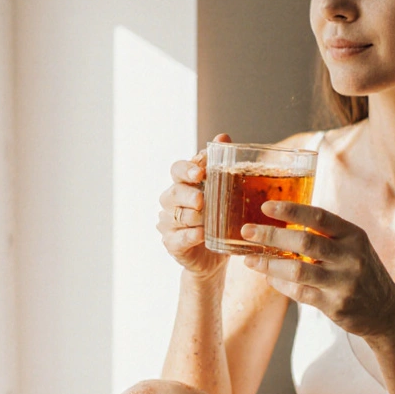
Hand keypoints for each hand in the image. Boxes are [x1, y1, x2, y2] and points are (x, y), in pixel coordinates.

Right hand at [158, 134, 230, 278]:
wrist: (215, 256)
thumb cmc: (219, 219)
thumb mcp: (225, 192)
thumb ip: (222, 166)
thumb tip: (223, 137)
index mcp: (184, 184)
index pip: (178, 169)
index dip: (188, 168)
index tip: (201, 170)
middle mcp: (172, 202)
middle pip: (173, 191)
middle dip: (188, 194)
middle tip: (201, 199)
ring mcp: (169, 224)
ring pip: (176, 215)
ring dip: (192, 216)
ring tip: (207, 219)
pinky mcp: (172, 244)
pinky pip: (178, 239)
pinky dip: (190, 236)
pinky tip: (201, 234)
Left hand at [240, 201, 394, 339]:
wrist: (386, 311)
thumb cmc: (361, 272)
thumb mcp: (353, 246)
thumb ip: (326, 234)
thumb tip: (283, 221)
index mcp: (354, 235)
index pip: (319, 216)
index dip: (291, 210)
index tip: (265, 207)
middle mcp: (351, 256)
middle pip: (305, 241)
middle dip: (271, 234)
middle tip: (247, 231)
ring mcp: (344, 282)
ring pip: (298, 269)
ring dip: (269, 263)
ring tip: (249, 259)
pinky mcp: (336, 306)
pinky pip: (300, 292)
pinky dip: (281, 284)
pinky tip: (269, 277)